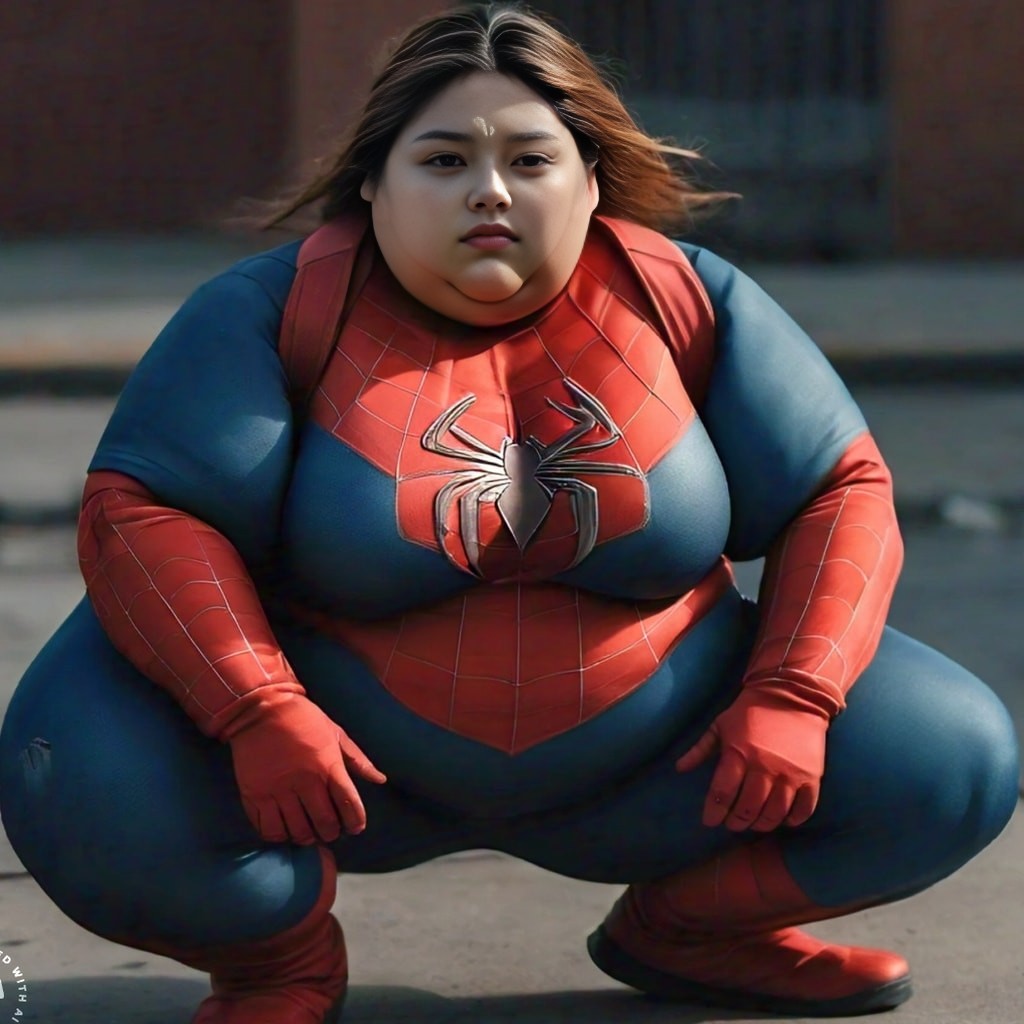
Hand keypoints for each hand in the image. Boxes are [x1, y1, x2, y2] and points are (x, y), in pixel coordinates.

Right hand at [228, 694, 386, 845]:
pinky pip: (268, 828)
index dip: (356, 821)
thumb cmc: (303, 718)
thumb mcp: (335, 733)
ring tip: (309, 834)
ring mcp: (278, 790)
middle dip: (331, 833)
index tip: (356, 827)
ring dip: (307, 837)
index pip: (349, 803)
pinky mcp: (255, 795)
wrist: (261, 708)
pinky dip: (279, 836)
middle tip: (331, 832)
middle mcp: (305, 782)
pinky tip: (284, 830)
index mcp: (328, 766)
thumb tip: (380, 779)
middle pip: (324, 823)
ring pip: (297, 830)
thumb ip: (357, 760)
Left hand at [675, 689, 827, 831]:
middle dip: (736, 822)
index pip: (722, 793)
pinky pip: (803, 810)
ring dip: (761, 824)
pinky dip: (793, 820)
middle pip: (747, 810)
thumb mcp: (720, 725)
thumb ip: (700, 749)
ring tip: (754, 823)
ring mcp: (790, 774)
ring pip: (774, 815)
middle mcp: (764, 768)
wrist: (792, 694)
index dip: (713, 812)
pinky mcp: (812, 777)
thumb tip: (679, 768)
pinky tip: (784, 821)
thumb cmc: (750, 711)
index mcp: (738, 754)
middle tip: (732, 824)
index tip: (710, 821)